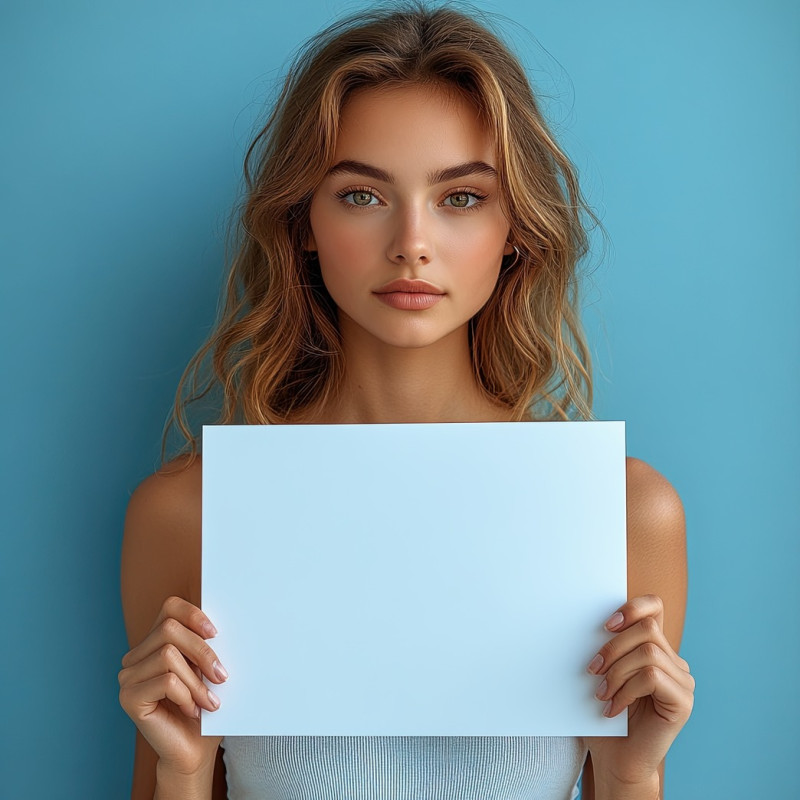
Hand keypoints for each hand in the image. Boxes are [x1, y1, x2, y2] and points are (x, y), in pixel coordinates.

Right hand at [118, 596, 227, 775]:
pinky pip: (165, 681)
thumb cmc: (204, 706)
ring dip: (197, 681)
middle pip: (170, 630)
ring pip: (168, 655)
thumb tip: (217, 626)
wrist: (194, 750)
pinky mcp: (128, 697)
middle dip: (203, 652)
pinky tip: (192, 710)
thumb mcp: (209, 668)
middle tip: (222, 677)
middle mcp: (136, 656)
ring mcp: (128, 677)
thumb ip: (208, 644)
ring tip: (209, 701)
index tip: (216, 633)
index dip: (194, 614)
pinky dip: (186, 695)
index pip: (170, 607)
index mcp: (155, 642)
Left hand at [583, 595, 694, 788]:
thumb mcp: (601, 674)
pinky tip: (613, 708)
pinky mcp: (683, 702)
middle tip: (592, 669)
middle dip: (613, 646)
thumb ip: (605, 646)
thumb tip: (590, 620)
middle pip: (647, 629)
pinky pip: (652, 676)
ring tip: (601, 693)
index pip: (654, 607)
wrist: (614, 759)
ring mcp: (682, 682)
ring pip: (648, 652)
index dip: (633, 607)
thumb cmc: (603, 716)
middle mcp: (674, 662)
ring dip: (617, 671)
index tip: (605, 624)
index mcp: (655, 648)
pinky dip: (626, 689)